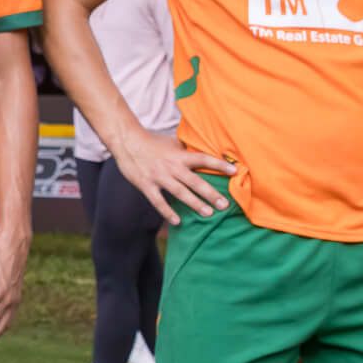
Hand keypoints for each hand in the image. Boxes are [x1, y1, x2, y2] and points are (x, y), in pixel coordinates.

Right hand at [112, 124, 235, 226]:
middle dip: (210, 194)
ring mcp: (159, 177)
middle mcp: (171, 167)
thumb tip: (204, 152)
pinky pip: (158, 201)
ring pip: (180, 192)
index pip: (203, 159)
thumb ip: (186, 151)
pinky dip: (167, 212)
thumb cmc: (151, 142)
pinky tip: (177, 221)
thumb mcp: (172, 143)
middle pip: (195, 181)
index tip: (235, 171)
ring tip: (208, 213)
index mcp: (179, 155)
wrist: (127, 141)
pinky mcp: (146, 185)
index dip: (219, 165)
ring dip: (194, 203)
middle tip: (224, 205)